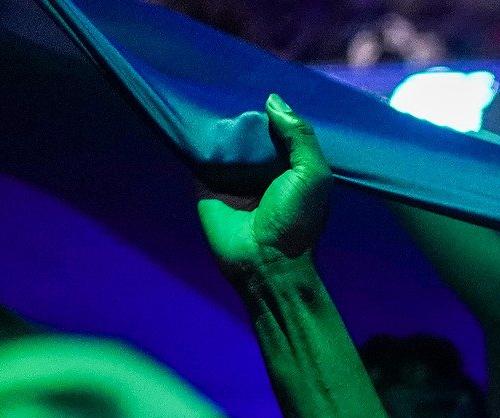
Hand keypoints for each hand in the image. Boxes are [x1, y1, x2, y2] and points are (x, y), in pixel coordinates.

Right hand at [198, 95, 332, 279]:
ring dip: (216, 119)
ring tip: (204, 83)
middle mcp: (262, 168)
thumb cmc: (295, 221)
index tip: (260, 78)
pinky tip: (187, 108)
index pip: (280, 129)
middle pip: (249, 129)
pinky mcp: (205, 182)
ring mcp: (233, 175)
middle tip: (227, 74)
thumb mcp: (311, 176)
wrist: (262, 261)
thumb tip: (273, 101)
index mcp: (291, 166)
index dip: (273, 109)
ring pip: (224, 138)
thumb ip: (300, 137)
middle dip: (241, 108)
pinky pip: (199, 154)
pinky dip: (195, 137)